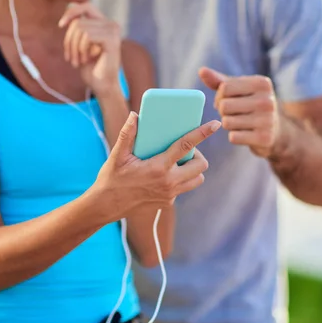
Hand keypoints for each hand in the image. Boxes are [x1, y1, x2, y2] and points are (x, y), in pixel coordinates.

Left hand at [58, 3, 121, 96]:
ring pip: (80, 28)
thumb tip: (70, 4)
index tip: (60, 25)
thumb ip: (78, 25)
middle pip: (78, 21)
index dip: (71, 13)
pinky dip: (81, 49)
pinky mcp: (112, 40)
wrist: (103, 86)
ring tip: (78, 61)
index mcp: (105, 23)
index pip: (85, 6)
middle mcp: (111, 24)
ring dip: (74, 48)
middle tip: (71, 58)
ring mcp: (113, 31)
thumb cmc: (92, 67)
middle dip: (69, 40)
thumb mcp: (80, 43)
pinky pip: (87, 36)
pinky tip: (86, 60)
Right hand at [94, 112, 221, 211]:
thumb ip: (128, 134)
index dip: (202, 133)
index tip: (215, 125)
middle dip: (197, 155)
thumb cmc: (111, 179)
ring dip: (193, 169)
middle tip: (184, 150)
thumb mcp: (117, 155)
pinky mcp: (168, 202)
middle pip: (200, 166)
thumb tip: (135, 115)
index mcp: (158, 167)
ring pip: (197, 179)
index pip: (186, 146)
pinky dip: (181, 179)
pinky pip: (184, 188)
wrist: (106, 207)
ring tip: (177, 162)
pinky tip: (165, 174)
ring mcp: (170, 194)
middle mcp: (169, 182)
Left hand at [199, 67, 278, 158]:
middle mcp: (267, 100)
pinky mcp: (264, 138)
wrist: (275, 130)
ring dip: (228, 124)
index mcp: (262, 83)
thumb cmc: (251, 104)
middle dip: (223, 111)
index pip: (224, 88)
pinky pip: (233, 137)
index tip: (228, 101)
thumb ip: (218, 80)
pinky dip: (235, 136)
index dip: (220, 96)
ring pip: (226, 122)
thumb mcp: (238, 89)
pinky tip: (245, 134)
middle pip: (224, 106)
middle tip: (234, 113)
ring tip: (240, 122)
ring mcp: (268, 120)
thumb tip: (201, 71)